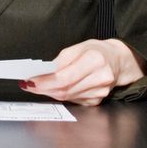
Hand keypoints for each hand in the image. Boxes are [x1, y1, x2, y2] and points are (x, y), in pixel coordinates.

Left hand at [21, 39, 145, 105]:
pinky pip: (73, 100)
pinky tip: (56, 89)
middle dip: (44, 89)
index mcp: (95, 60)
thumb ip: (61, 60)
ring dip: (50, 92)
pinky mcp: (97, 100)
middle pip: (65, 90)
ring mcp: (100, 92)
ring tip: (39, 86)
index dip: (45, 82)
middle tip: (29, 85)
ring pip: (67, 97)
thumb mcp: (79, 47)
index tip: (30, 81)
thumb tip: (44, 73)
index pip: (65, 77)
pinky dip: (62, 95)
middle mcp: (100, 78)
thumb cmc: (97, 51)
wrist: (117, 61)